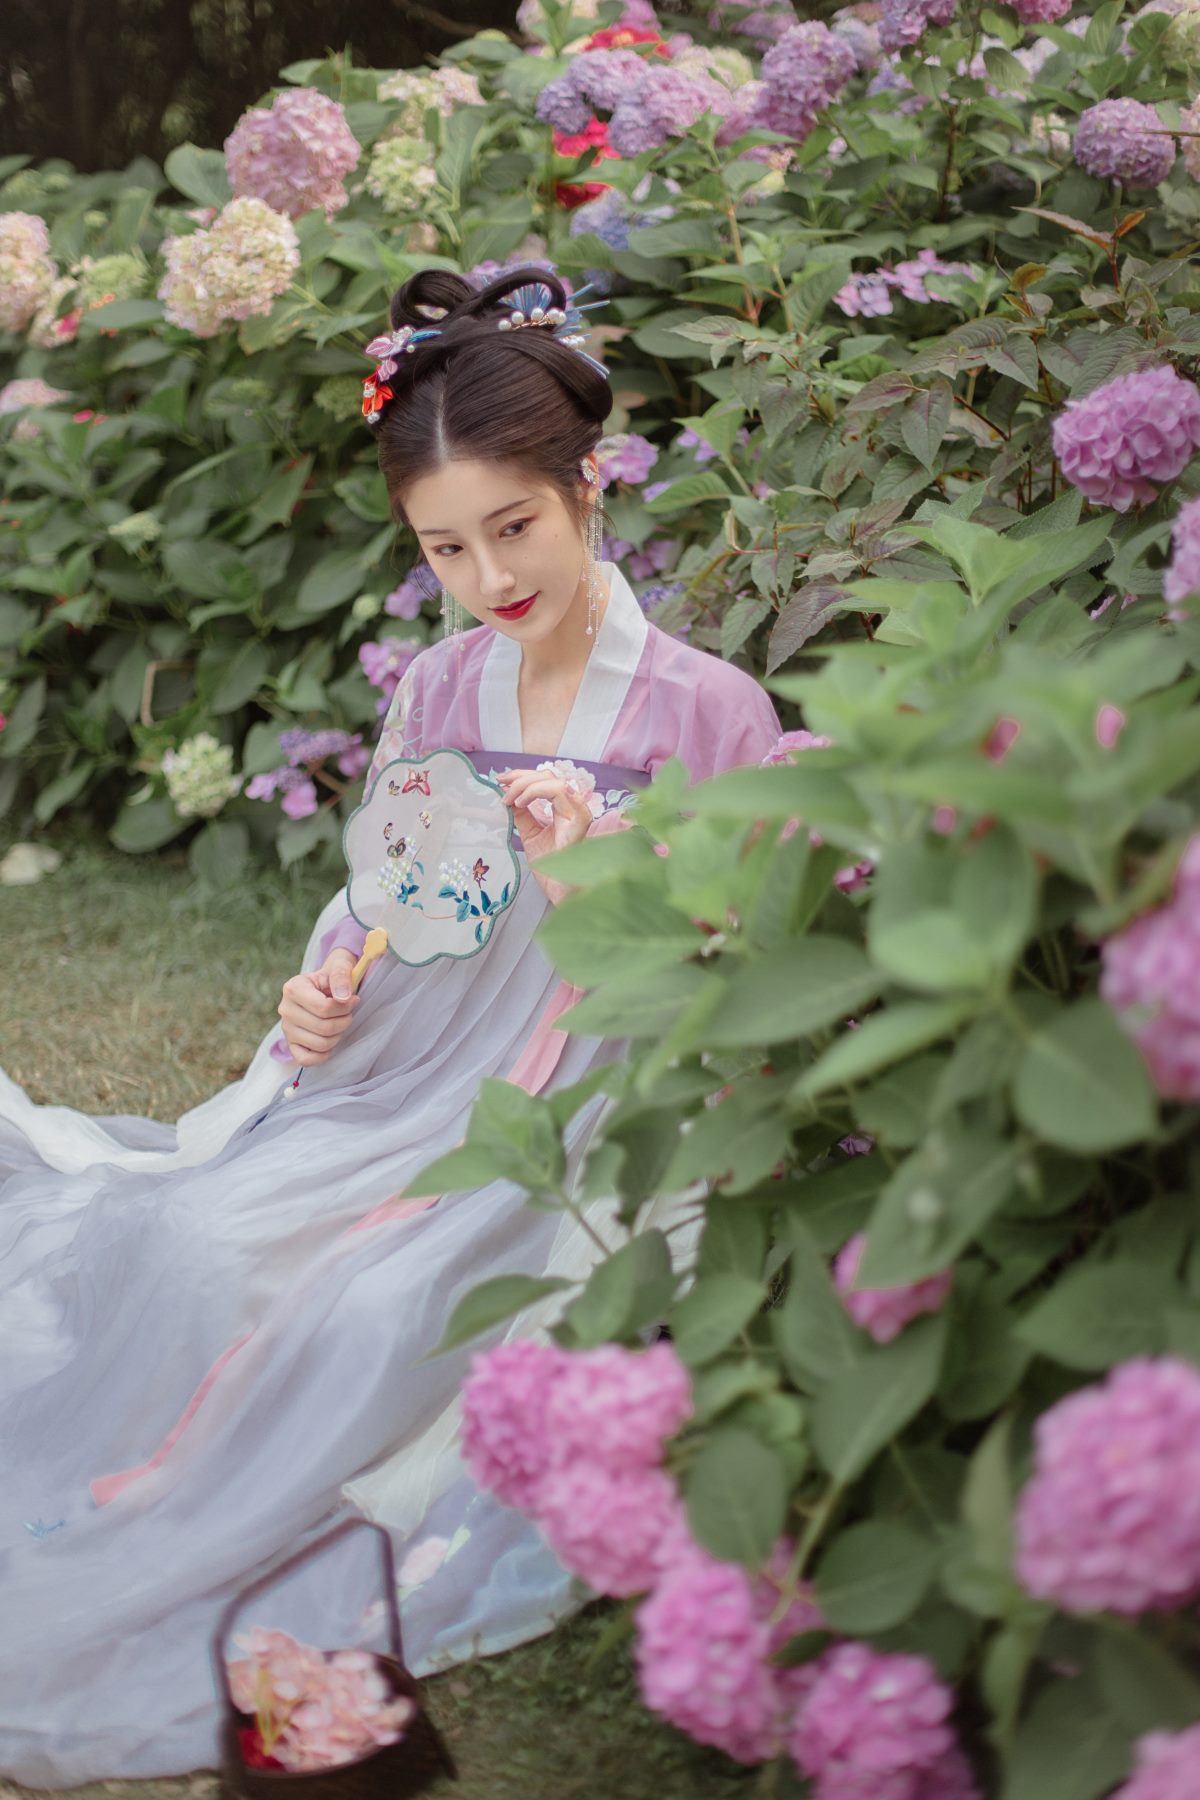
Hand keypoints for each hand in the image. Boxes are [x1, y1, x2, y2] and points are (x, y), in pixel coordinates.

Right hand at [277, 948, 358, 1066]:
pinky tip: (331, 1040)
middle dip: (344, 1022)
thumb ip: (341, 976)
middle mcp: (285, 1009)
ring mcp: (287, 1028)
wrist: (326, 985)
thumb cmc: (334, 977)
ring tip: (340, 1023)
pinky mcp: (291, 1044)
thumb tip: (343, 998)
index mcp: (293, 988)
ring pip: (319, 1044)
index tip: (354, 1000)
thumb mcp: (340, 967)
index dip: (345, 1008)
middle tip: (349, 1013)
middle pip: (323, 1027)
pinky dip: (323, 1055)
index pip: (323, 1008)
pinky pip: (306, 1059)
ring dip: (338, 1036)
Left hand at [496, 767, 594, 863]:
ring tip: (510, 799)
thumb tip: (507, 793)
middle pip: (549, 775)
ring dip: (526, 784)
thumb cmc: (548, 865)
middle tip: (501, 784)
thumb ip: (522, 813)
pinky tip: (521, 803)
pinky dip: (536, 792)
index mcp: (565, 808)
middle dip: (521, 776)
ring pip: (554, 780)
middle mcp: (575, 806)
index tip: (501, 780)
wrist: (556, 887)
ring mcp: (579, 811)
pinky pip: (559, 791)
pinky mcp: (579, 818)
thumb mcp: (529, 832)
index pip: (545, 780)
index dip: (522, 776)